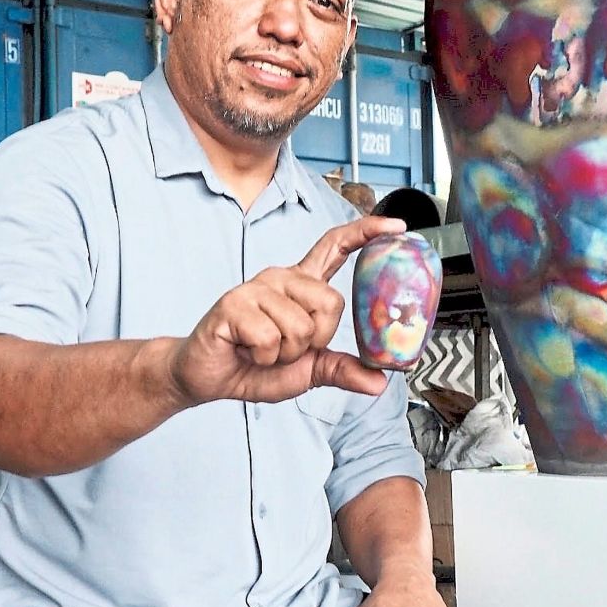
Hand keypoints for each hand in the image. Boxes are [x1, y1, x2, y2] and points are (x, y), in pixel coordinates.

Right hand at [166, 216, 405, 405]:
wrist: (209, 377)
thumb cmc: (256, 365)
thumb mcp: (308, 370)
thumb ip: (341, 369)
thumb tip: (379, 380)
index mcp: (302, 285)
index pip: (336, 246)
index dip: (366, 232)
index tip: (397, 225)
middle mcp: (282, 277)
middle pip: (330, 304)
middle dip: (313, 341)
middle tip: (284, 348)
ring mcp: (258, 287)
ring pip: (301, 327)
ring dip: (284, 354)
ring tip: (260, 349)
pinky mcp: (235, 302)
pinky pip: (270, 338)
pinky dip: (262, 357)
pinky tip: (244, 349)